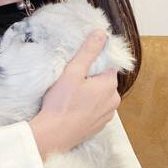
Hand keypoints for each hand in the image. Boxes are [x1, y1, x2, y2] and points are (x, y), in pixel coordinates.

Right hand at [28, 30, 120, 161]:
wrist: (54, 134)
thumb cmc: (62, 103)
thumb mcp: (73, 72)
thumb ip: (88, 51)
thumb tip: (101, 33)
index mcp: (110, 85)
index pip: (107, 66)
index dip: (93, 64)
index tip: (79, 68)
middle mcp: (113, 101)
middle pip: (104, 81)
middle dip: (91, 79)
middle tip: (72, 82)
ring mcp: (107, 116)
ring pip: (100, 96)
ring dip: (90, 94)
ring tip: (70, 96)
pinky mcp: (99, 126)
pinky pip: (96, 110)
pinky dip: (87, 107)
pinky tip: (73, 108)